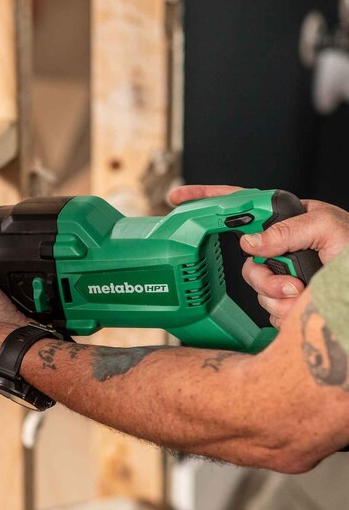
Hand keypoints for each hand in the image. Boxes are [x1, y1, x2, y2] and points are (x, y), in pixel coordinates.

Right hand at [168, 185, 348, 326]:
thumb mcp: (331, 231)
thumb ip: (288, 230)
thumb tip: (250, 243)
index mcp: (292, 220)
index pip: (242, 204)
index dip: (207, 199)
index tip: (178, 198)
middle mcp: (285, 246)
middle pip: (247, 257)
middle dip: (266, 276)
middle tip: (294, 284)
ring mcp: (286, 274)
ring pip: (257, 287)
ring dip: (281, 296)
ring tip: (311, 296)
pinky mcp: (289, 299)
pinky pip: (269, 308)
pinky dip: (288, 311)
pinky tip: (309, 306)